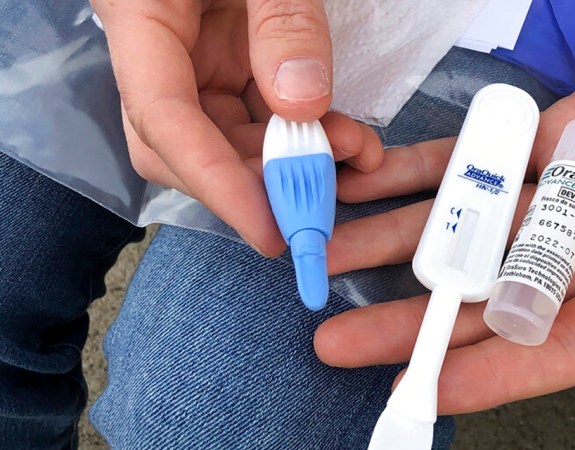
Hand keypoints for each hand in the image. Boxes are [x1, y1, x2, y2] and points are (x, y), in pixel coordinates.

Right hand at [91, 0, 382, 254]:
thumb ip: (282, 21)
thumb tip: (302, 104)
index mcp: (142, 19)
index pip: (164, 122)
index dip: (216, 184)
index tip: (269, 228)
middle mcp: (163, 51)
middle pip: (192, 144)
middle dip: (260, 180)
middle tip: (325, 196)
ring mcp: (198, 58)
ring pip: (233, 137)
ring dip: (293, 160)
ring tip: (356, 153)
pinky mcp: (232, 59)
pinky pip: (262, 113)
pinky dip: (304, 134)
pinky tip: (348, 136)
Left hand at [315, 0, 574, 411]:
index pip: (565, 346)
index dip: (495, 376)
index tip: (423, 394)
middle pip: (495, 299)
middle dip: (417, 324)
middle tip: (339, 343)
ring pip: (473, 229)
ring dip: (402, 247)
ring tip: (331, 262)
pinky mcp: (560, 133)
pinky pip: (480, 157)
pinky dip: (425, 170)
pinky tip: (375, 182)